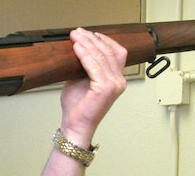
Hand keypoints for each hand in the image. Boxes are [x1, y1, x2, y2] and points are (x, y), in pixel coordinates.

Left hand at [59, 30, 127, 147]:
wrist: (75, 126)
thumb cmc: (77, 108)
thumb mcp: (80, 80)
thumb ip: (84, 66)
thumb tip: (78, 48)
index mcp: (117, 79)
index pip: (116, 52)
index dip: (103, 40)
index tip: (88, 33)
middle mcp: (119, 81)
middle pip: (108, 52)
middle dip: (92, 39)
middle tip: (78, 32)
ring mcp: (114, 85)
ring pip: (101, 57)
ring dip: (87, 44)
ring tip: (76, 36)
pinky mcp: (105, 88)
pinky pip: (94, 66)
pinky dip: (85, 55)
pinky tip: (77, 48)